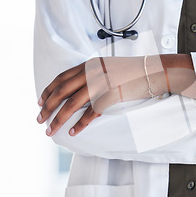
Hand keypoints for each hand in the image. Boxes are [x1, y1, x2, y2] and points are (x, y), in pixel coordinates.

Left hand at [37, 57, 151, 136]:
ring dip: (58, 119)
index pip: (61, 78)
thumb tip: (79, 90)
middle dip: (47, 107)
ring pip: (72, 103)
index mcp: (90, 65)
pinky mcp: (111, 95)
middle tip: (39, 120)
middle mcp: (92, 72)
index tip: (40, 102)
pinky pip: (91, 113)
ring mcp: (101, 83)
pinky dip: (80, 124)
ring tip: (50, 130)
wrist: (155, 71)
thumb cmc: (134, 72)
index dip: (48, 91)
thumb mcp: (109, 68)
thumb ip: (94, 75)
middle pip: (62, 91)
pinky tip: (73, 132)